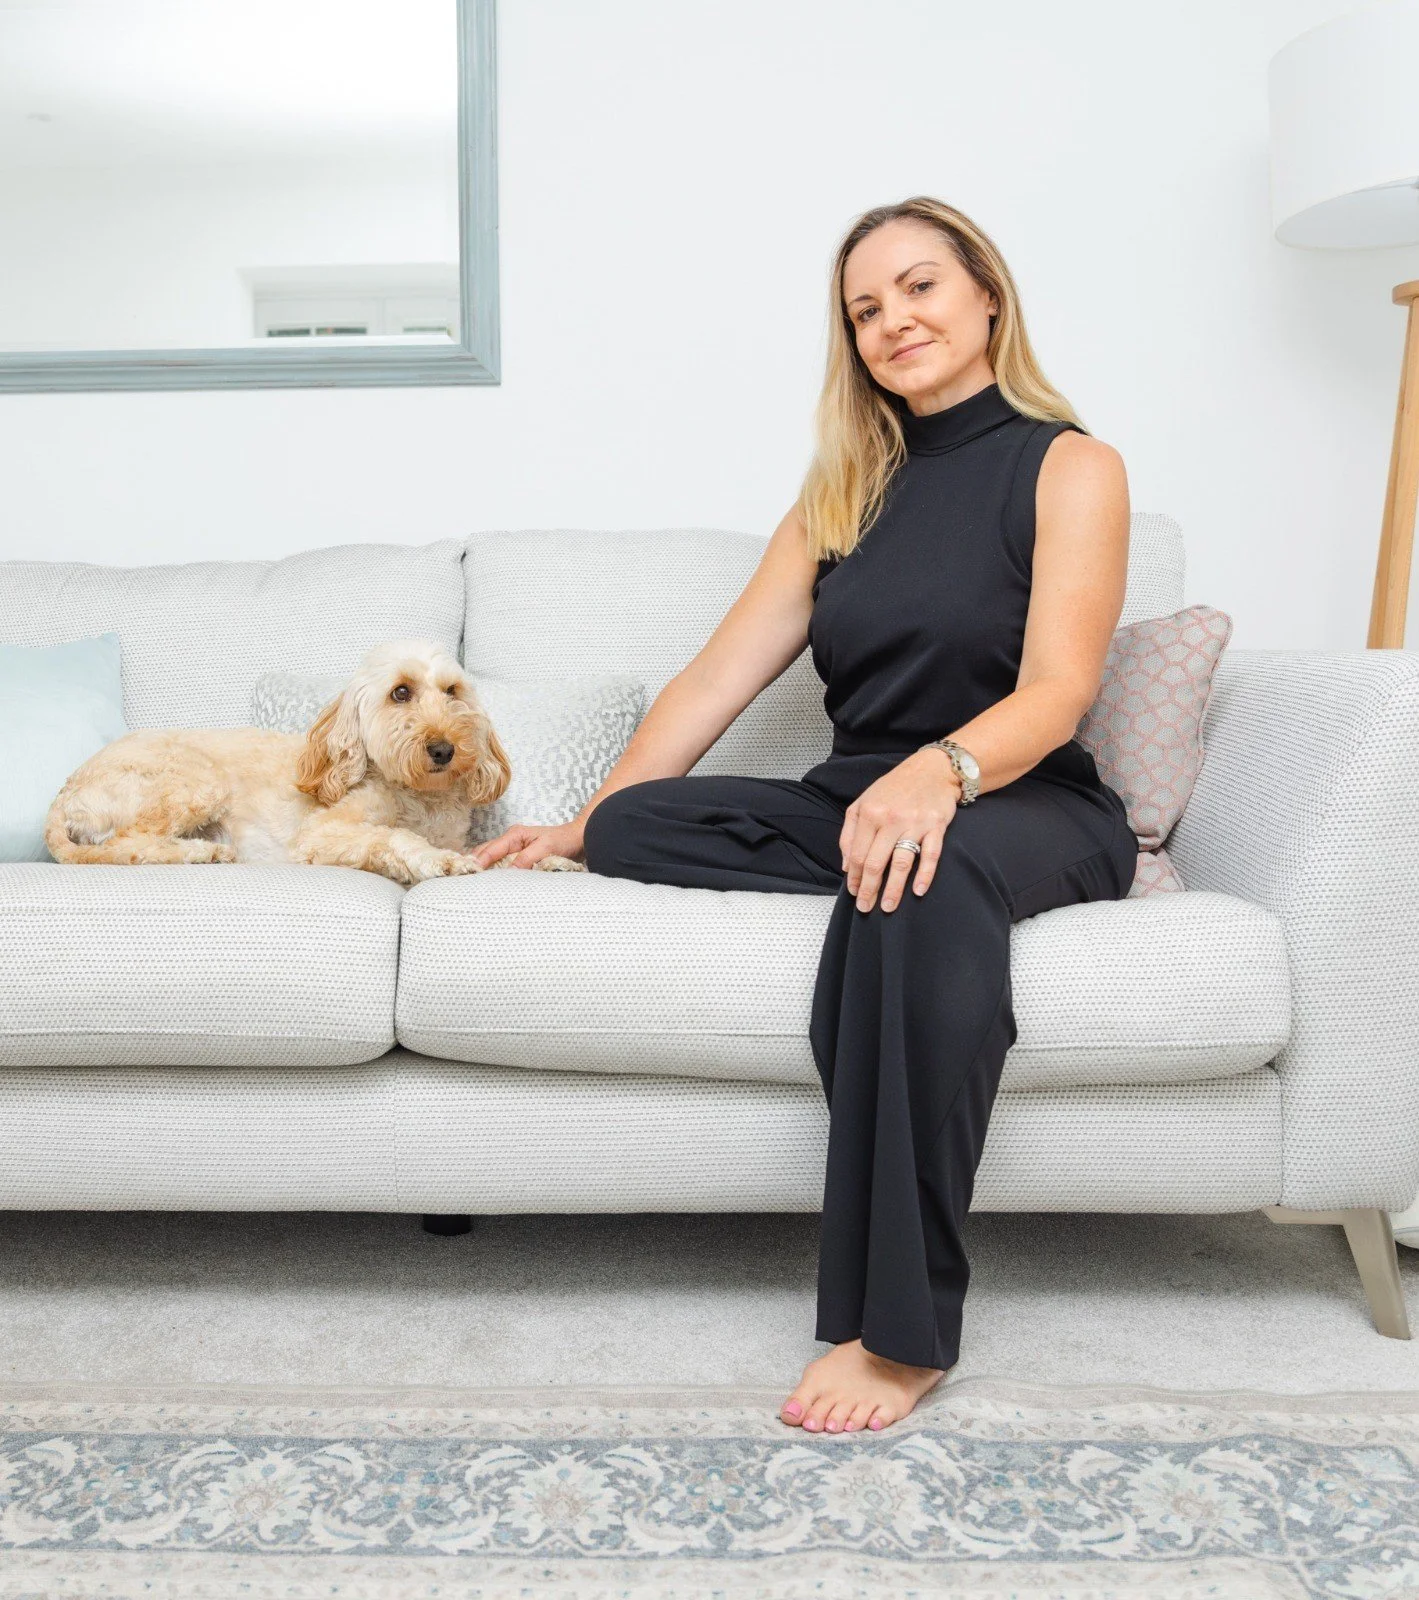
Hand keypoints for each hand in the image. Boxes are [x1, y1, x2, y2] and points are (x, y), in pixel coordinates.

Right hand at [469, 819, 585, 869]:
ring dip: (482, 867)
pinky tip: (487, 880)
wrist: (578, 838)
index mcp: (514, 835)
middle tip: (463, 878)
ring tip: (470, 881)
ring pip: (491, 857)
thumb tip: (509, 872)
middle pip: (485, 851)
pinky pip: (501, 863)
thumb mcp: (545, 848)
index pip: (491, 849)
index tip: (469, 872)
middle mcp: (511, 840)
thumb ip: (526, 859)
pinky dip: (493, 870)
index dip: (479, 861)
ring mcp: (513, 848)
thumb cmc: (563, 841)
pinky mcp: (519, 856)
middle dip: (474, 863)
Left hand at [841, 750, 961, 912]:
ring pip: (901, 863)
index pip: (857, 854)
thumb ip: (849, 832)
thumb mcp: (864, 802)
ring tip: (888, 907)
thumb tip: (846, 866)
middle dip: (868, 889)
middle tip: (866, 908)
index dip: (854, 877)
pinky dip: (925, 874)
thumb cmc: (895, 788)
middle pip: (875, 863)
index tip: (854, 893)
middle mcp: (890, 819)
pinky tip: (918, 891)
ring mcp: (914, 823)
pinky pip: (931, 855)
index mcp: (869, 813)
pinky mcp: (936, 826)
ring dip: (893, 889)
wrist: (933, 770)